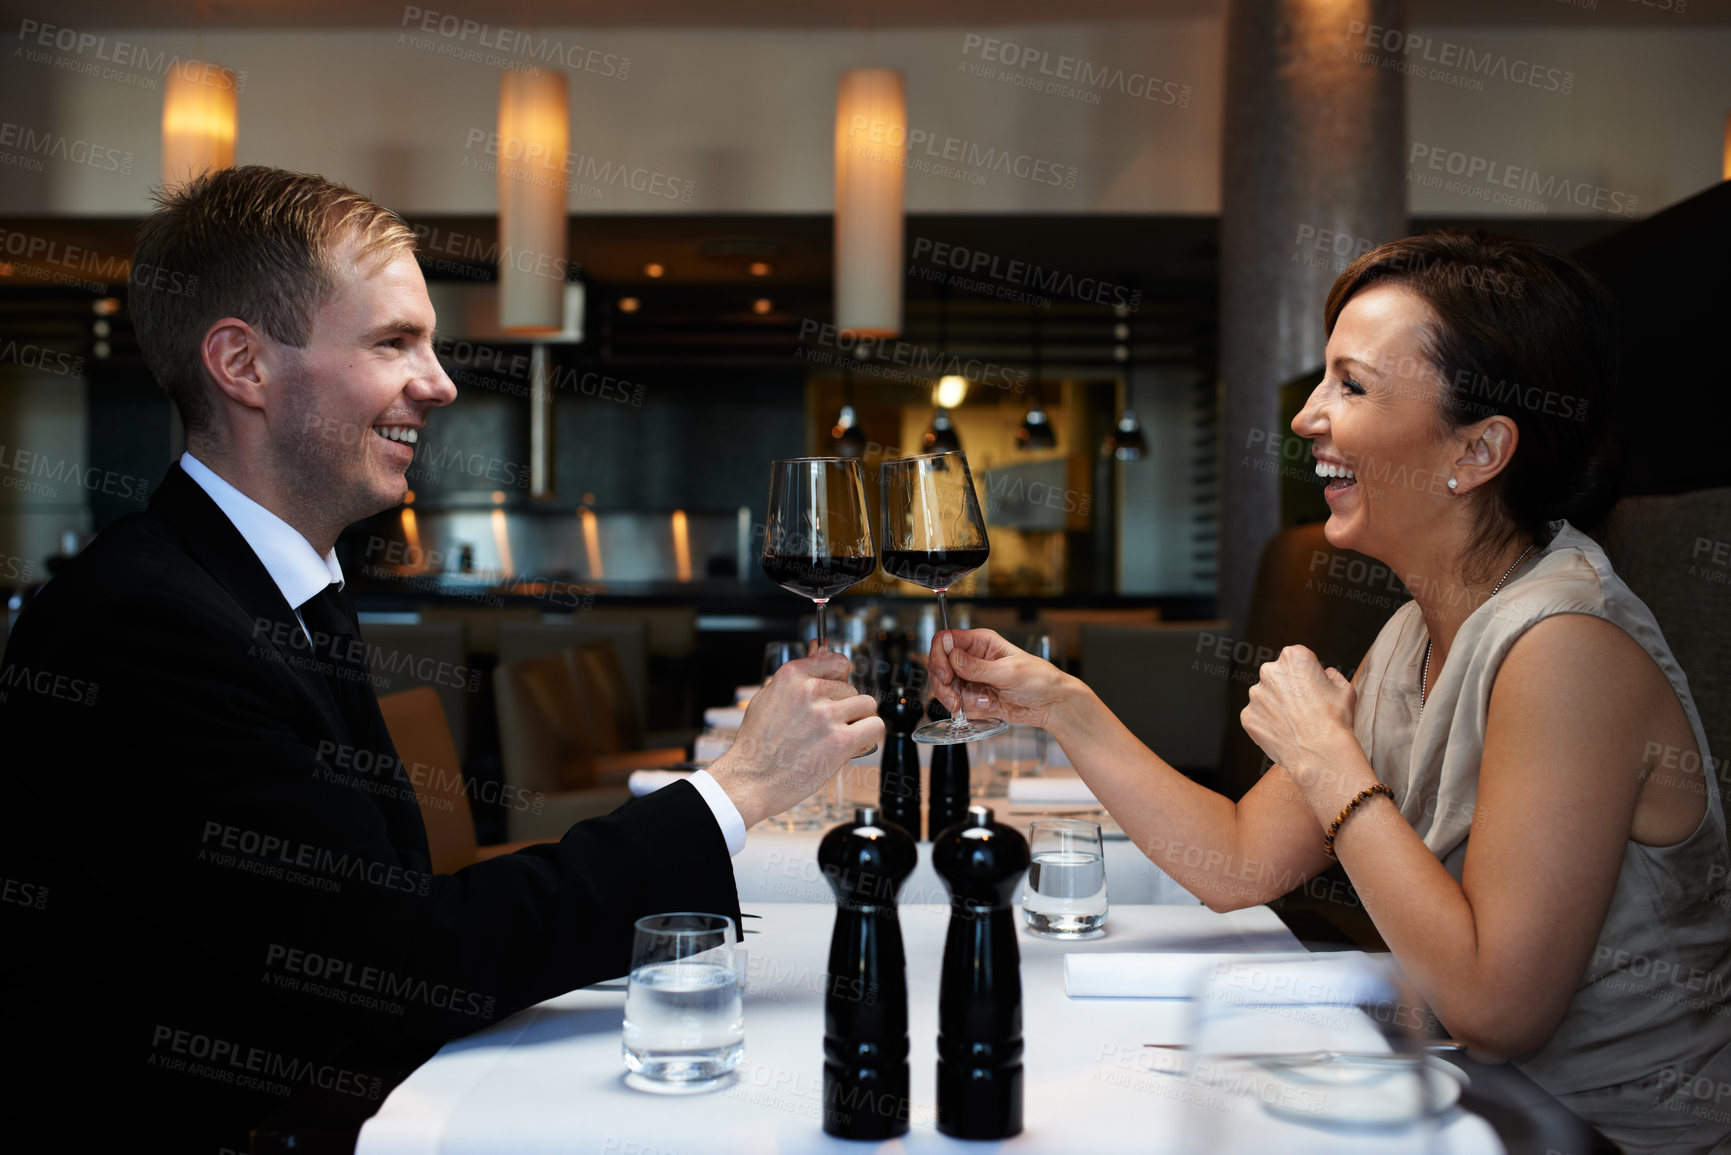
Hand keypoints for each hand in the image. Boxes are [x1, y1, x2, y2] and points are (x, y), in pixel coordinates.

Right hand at [705, 650, 883, 827]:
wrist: (750, 781)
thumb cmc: (755, 745)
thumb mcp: (768, 698)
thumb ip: (799, 676)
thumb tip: (819, 646)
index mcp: (792, 675)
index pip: (837, 662)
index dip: (840, 680)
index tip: (835, 694)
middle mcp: (810, 690)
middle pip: (852, 688)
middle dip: (844, 708)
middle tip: (824, 728)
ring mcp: (827, 715)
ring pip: (867, 705)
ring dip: (858, 721)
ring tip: (836, 736)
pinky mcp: (841, 740)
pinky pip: (874, 726)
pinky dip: (868, 736)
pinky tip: (852, 745)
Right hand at [926, 628, 1074, 729]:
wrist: (1051, 705)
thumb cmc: (1040, 679)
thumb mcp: (1009, 672)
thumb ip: (979, 667)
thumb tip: (953, 657)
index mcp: (980, 642)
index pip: (945, 640)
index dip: (939, 656)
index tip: (946, 675)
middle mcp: (972, 658)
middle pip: (939, 666)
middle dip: (945, 686)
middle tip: (955, 699)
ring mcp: (971, 678)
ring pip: (945, 688)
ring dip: (960, 700)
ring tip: (984, 702)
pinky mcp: (974, 696)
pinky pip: (958, 703)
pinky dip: (970, 709)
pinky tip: (990, 706)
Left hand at [1239, 645, 1364, 816]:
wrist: (1321, 753)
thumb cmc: (1336, 719)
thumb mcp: (1345, 689)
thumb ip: (1332, 676)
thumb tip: (1326, 674)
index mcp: (1293, 657)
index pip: (1296, 659)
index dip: (1306, 674)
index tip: (1312, 688)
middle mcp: (1269, 671)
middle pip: (1277, 676)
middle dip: (1287, 688)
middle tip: (1303, 708)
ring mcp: (1256, 695)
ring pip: (1265, 697)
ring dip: (1276, 706)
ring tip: (1295, 724)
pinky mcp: (1247, 716)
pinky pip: (1257, 717)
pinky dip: (1267, 724)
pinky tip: (1284, 733)